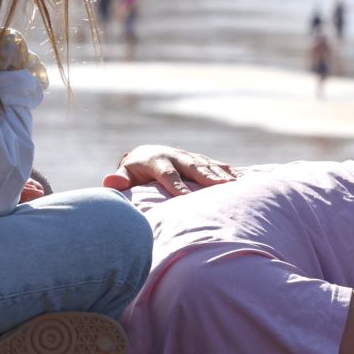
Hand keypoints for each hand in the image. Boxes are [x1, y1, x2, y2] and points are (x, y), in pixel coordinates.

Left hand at [102, 145, 237, 196]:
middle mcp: (177, 156)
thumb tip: (109, 182)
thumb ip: (120, 180)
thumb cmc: (135, 171)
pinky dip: (230, 172)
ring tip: (236, 186)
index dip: (177, 187)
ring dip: (222, 175)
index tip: (186, 200)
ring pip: (208, 165)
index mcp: (157, 161)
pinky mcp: (201, 160)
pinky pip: (218, 165)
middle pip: (194, 167)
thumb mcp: (126, 174)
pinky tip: (244, 181)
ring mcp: (191, 157)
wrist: (148, 154)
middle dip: (207, 178)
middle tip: (222, 189)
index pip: (169, 175)